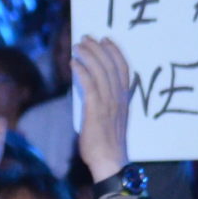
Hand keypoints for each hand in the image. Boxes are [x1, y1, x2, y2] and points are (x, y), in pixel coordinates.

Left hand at [72, 36, 132, 178]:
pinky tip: (73, 63)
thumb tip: (89, 92)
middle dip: (98, 48)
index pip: (123, 68)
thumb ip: (102, 104)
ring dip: (88, 55)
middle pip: (111, 65)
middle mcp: (118, 98)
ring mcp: (108, 103)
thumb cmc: (105, 144)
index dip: (115, 51)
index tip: (106, 39)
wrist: (109, 161)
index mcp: (124, 99)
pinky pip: (90, 85)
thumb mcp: (108, 119)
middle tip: (87, 37)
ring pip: (100, 71)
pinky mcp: (96, 110)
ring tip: (78, 45)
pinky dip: (81, 71)